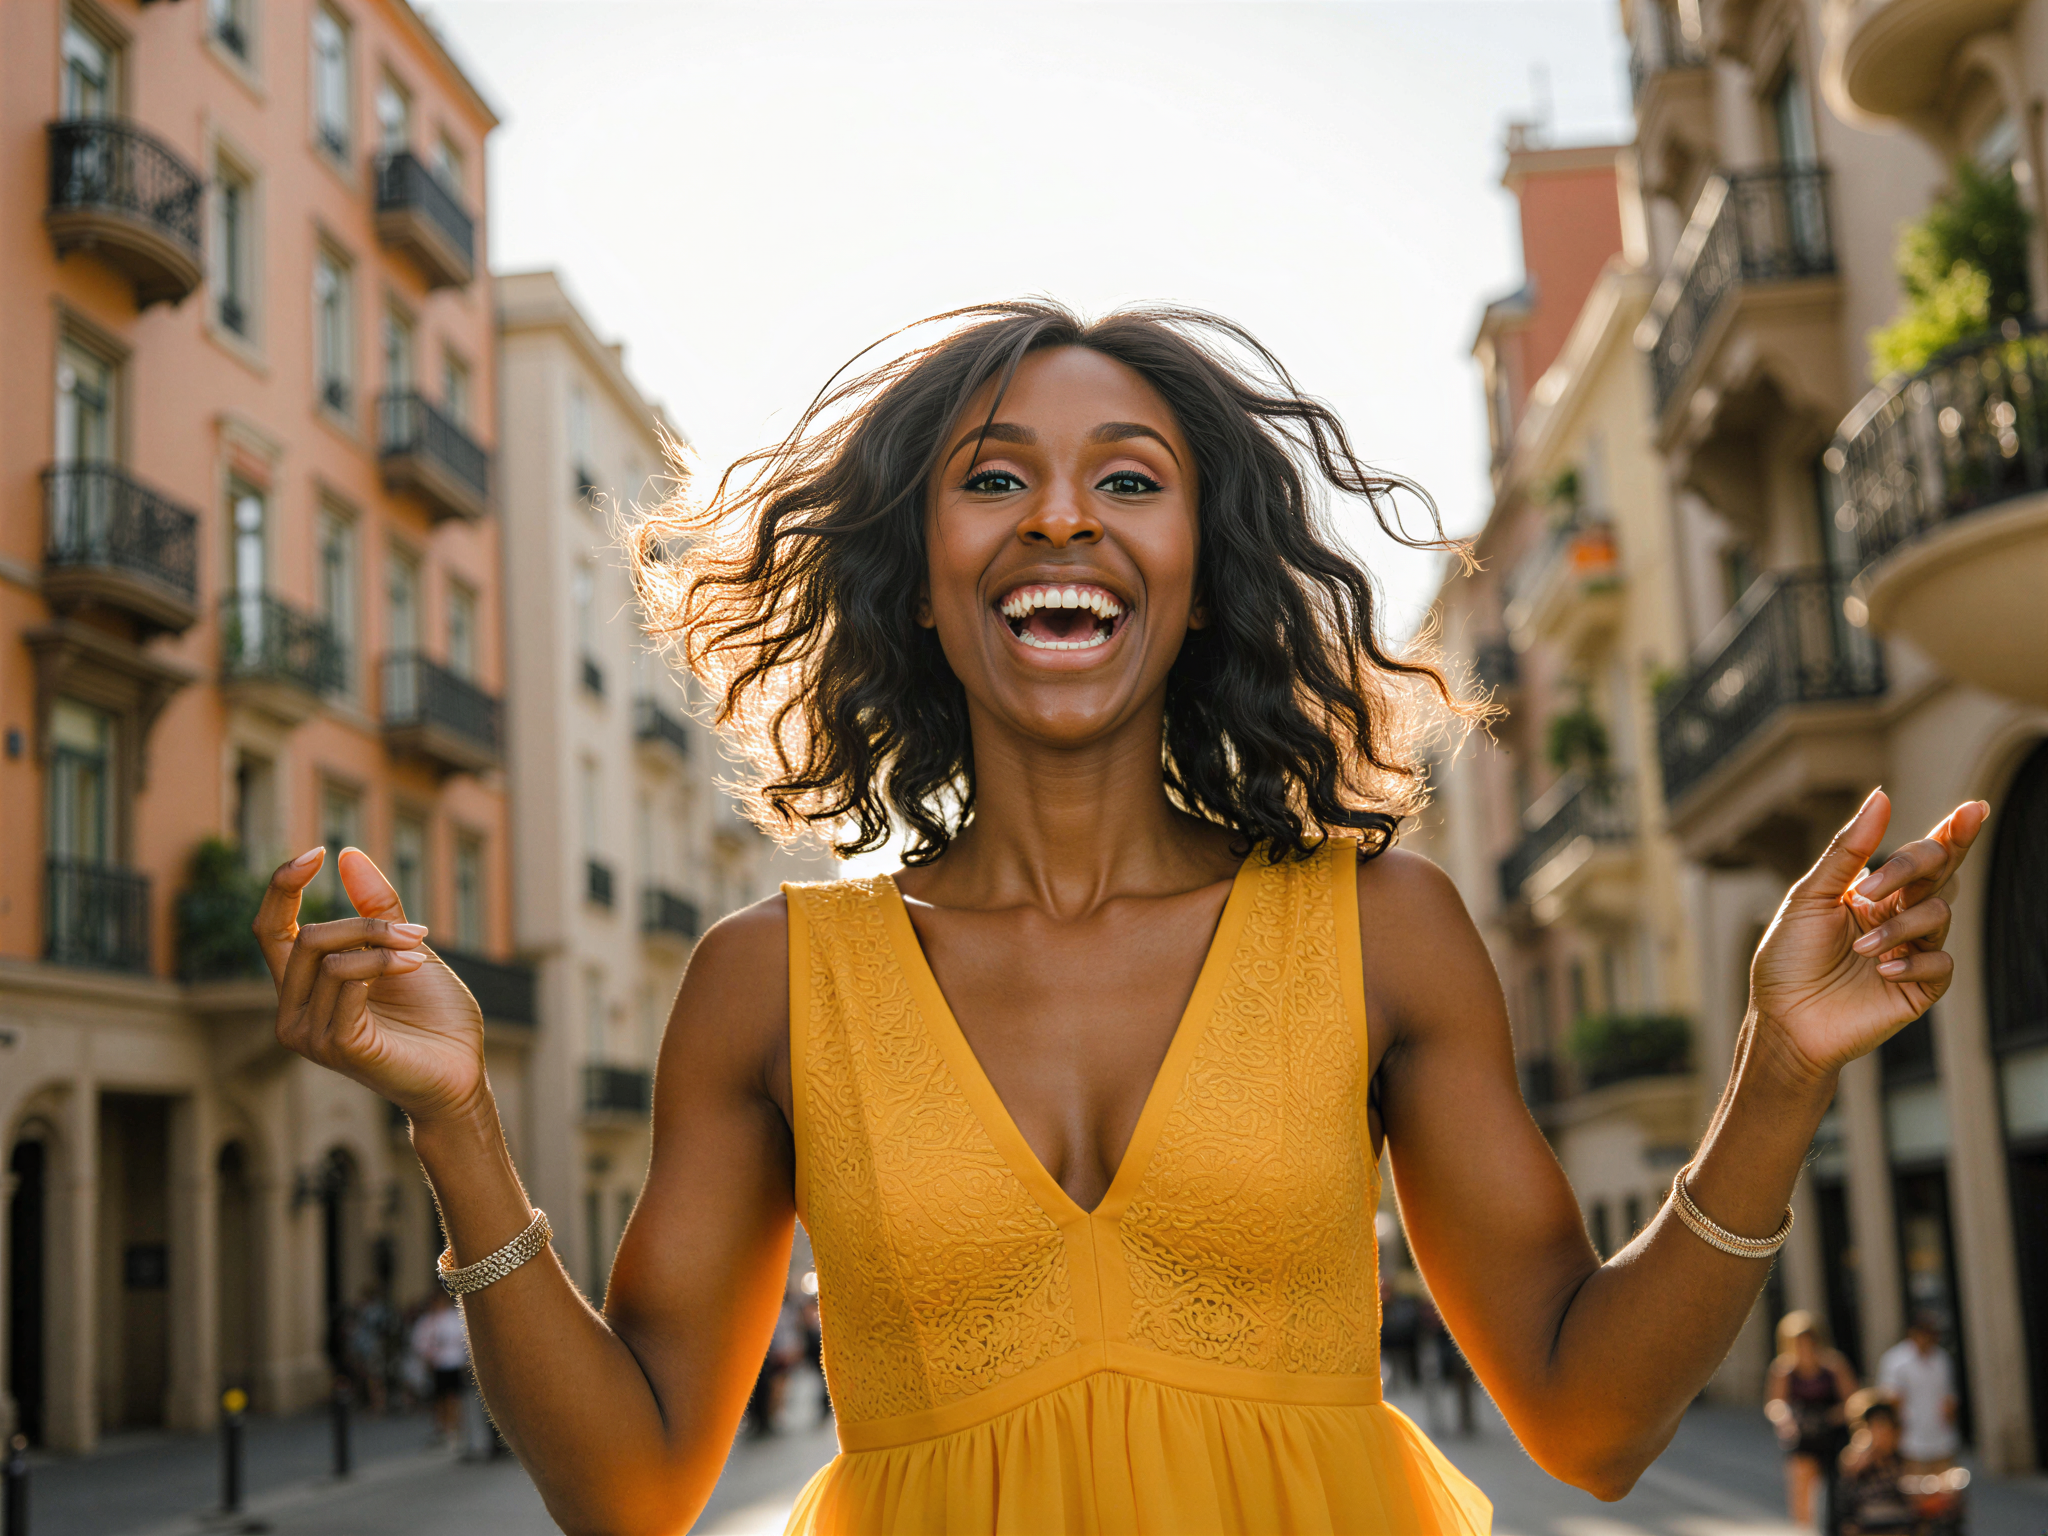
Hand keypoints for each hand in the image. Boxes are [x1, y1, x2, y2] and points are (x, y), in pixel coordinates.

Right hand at [257, 846, 487, 1123]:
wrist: (462, 1071)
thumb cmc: (434, 1017)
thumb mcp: (403, 946)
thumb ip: (376, 907)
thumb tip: (346, 853)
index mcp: (303, 988)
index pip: (269, 930)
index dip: (282, 887)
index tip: (317, 851)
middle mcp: (292, 1012)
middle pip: (304, 938)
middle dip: (365, 923)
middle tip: (418, 931)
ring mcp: (308, 1034)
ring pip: (327, 957)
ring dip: (383, 943)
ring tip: (420, 952)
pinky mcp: (334, 1046)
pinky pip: (345, 980)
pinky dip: (383, 963)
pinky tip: (413, 965)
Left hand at [1749, 790, 1988, 1083]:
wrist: (1784, 1020)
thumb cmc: (1789, 959)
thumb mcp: (1810, 897)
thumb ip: (1848, 851)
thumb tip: (1882, 796)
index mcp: (1875, 893)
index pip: (1923, 856)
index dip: (1952, 832)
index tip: (1974, 809)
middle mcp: (1900, 916)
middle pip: (1940, 873)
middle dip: (1920, 865)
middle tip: (1876, 886)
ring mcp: (1914, 951)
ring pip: (1939, 914)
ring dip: (1899, 927)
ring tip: (1861, 950)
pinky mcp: (1921, 987)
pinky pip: (1942, 962)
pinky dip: (1913, 962)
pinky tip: (1882, 971)